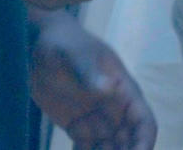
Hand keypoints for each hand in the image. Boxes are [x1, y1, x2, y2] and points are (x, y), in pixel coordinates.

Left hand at [31, 10, 156, 149]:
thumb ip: (89, 70)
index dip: (143, 144)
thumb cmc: (62, 43)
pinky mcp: (79, 127)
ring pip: (110, 149)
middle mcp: (115, 109)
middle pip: (128, 142)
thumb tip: (108, 88)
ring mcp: (98, 119)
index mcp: (123, 91)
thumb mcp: (74, 55)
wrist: (38, 46)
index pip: (144, 123)